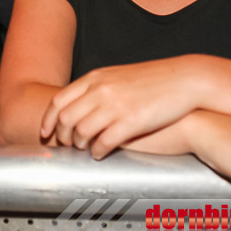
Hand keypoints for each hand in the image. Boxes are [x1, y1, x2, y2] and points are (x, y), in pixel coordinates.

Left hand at [41, 57, 198, 158]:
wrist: (185, 80)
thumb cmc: (153, 80)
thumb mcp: (118, 76)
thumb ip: (97, 87)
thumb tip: (79, 104)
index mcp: (95, 78)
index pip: (59, 101)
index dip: (48, 120)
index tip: (45, 133)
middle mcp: (101, 90)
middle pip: (66, 118)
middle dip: (62, 137)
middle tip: (66, 146)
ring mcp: (115, 106)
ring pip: (81, 132)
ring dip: (79, 145)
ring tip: (84, 150)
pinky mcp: (131, 121)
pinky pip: (104, 142)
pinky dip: (97, 151)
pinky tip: (100, 154)